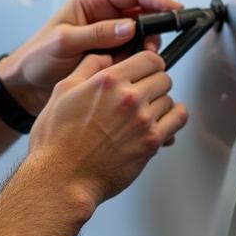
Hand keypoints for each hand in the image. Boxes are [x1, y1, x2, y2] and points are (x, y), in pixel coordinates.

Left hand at [0, 0, 181, 114]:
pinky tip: (129, 72)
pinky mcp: (110, 52)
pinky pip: (133, 53)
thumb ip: (97, 33)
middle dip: (152, 31)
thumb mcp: (64, 42)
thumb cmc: (36, 58)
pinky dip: (136, 62)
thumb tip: (129, 27)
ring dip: (144, 50)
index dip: (157, 0)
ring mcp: (108, 34)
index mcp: (90, 1)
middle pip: (143, 13)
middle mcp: (102, 14)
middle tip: (151, 51)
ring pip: (142, 36)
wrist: (24, 85)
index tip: (175, 9)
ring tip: (134, 65)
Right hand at [28, 50, 188, 207]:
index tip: (146, 69)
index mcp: (108, 80)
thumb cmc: (57, 141)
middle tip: (144, 92)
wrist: (62, 178)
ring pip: (170, 99)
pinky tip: (163, 121)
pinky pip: (178, 119)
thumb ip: (88, 67)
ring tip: (147, 111)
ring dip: (161, 103)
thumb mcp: (63, 91)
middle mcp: (129, 97)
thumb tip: (106, 56)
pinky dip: (174, 117)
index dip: (149, 63)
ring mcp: (143, 120)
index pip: (149, 58)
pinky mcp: (151, 142)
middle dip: (154, 83)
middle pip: (163, 77)